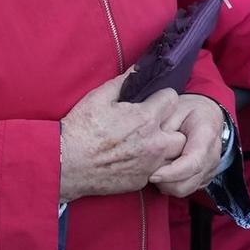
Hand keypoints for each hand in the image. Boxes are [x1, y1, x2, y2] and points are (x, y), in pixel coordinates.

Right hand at [58, 80, 188, 201]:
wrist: (67, 163)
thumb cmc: (81, 129)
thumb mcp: (99, 97)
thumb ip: (123, 82)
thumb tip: (138, 68)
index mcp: (146, 118)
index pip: (172, 99)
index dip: (161, 97)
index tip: (152, 101)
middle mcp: (154, 143)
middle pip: (181, 132)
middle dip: (170, 126)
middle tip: (152, 126)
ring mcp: (150, 165)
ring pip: (173, 155)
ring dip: (164, 148)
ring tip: (147, 144)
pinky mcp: (141, 181)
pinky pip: (156, 171)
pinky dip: (150, 165)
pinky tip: (133, 159)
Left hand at [146, 94, 229, 197]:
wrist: (205, 116)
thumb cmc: (188, 112)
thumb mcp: (174, 109)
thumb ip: (164, 126)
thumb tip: (151, 143)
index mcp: (207, 135)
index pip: (192, 162)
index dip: (171, 173)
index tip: (152, 174)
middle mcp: (213, 155)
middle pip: (189, 181)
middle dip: (165, 182)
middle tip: (147, 171)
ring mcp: (211, 168)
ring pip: (187, 189)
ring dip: (167, 185)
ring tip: (154, 171)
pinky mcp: (205, 177)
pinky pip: (187, 189)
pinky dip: (172, 185)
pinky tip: (163, 172)